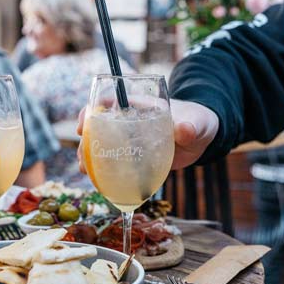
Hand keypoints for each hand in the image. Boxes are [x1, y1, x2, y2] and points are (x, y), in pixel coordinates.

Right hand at [76, 100, 218, 173]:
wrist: (200, 138)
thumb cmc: (197, 121)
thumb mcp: (196, 122)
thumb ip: (190, 126)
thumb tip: (184, 129)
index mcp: (138, 106)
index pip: (107, 101)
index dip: (91, 110)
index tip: (84, 125)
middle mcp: (128, 121)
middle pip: (98, 124)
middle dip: (86, 138)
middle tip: (83, 156)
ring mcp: (128, 139)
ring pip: (101, 143)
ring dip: (89, 156)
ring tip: (84, 170)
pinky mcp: (132, 155)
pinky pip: (113, 160)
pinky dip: (103, 170)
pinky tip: (98, 182)